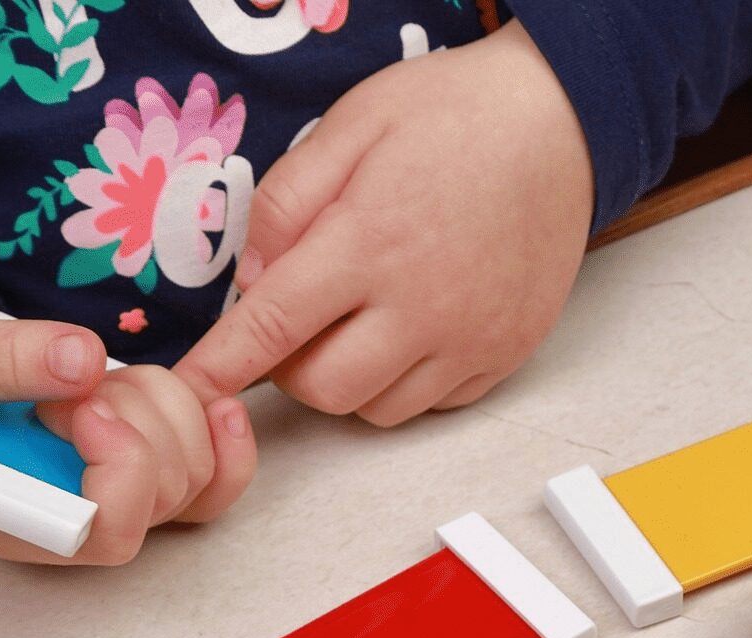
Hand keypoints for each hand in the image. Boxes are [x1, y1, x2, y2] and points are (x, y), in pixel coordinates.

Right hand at [0, 298, 256, 564]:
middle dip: (142, 418)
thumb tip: (83, 358)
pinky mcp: (141, 464)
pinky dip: (221, 432)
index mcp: (16, 518)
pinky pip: (215, 475)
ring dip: (169, 408)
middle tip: (81, 384)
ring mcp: (114, 497)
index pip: (107, 535)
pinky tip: (210, 398)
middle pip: (164, 496)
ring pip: (196, 476)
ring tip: (103, 380)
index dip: (124, 469)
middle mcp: (75, 522)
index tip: (84, 404)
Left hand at [174, 19, 593, 425]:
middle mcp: (423, 306)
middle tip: (300, 316)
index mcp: (370, 243)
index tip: (189, 389)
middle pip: (323, 389)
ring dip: (350, 377)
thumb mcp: (350, 126)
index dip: (220, 366)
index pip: (273, 328)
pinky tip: (412, 326)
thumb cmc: (453, 114)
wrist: (562, 123)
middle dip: (291, 366)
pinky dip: (407, 380)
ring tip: (362, 318)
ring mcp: (472, 337)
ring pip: (378, 408)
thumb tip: (250, 281)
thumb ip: (286, 203)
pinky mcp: (507, 352)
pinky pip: (435, 402)